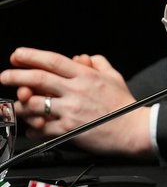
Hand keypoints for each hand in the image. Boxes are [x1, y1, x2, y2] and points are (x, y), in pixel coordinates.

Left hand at [1, 48, 153, 156]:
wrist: (133, 131)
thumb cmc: (125, 106)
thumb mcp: (115, 77)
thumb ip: (98, 63)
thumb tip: (81, 57)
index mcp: (86, 77)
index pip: (53, 61)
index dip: (31, 56)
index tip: (17, 55)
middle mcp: (76, 92)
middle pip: (38, 79)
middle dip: (15, 75)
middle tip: (5, 75)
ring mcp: (70, 111)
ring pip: (34, 104)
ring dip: (20, 104)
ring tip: (18, 104)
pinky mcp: (67, 130)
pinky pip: (40, 128)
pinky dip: (32, 127)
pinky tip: (33, 126)